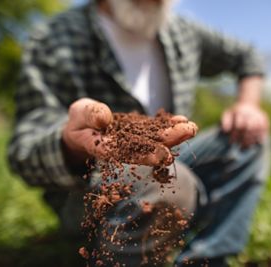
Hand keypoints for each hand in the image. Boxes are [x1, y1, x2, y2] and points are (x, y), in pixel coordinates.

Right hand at [62, 98, 197, 165]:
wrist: (84, 127)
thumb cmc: (79, 121)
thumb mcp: (78, 114)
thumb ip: (89, 114)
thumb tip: (104, 117)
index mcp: (105, 148)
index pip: (126, 154)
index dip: (145, 155)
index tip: (164, 156)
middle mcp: (124, 148)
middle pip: (147, 148)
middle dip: (169, 141)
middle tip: (189, 133)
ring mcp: (134, 141)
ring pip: (155, 140)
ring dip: (174, 134)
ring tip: (191, 127)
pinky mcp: (140, 133)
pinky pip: (156, 130)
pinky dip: (169, 125)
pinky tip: (183, 120)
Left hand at [221, 102, 268, 147]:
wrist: (248, 103)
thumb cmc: (235, 113)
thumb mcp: (227, 114)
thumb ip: (225, 121)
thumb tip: (225, 130)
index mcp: (240, 112)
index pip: (238, 125)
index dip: (235, 135)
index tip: (231, 143)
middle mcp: (250, 113)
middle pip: (249, 128)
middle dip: (245, 139)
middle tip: (241, 147)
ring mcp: (258, 116)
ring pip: (257, 129)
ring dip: (253, 139)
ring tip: (248, 147)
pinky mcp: (265, 119)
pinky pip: (264, 129)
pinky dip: (261, 136)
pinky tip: (257, 143)